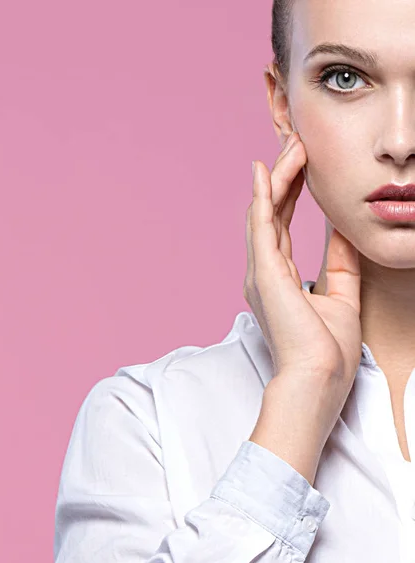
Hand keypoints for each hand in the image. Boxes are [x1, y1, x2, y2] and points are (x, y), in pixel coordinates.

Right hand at [244, 131, 362, 433]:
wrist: (318, 379)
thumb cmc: (326, 350)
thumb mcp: (340, 296)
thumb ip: (338, 263)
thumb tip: (342, 232)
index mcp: (278, 278)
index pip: (284, 225)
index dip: (292, 193)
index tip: (303, 165)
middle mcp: (263, 271)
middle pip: (272, 212)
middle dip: (284, 176)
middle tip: (295, 143)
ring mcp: (260, 271)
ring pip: (266, 212)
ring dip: (278, 178)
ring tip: (291, 146)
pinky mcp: (264, 273)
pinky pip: (263, 225)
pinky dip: (264, 196)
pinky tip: (267, 171)